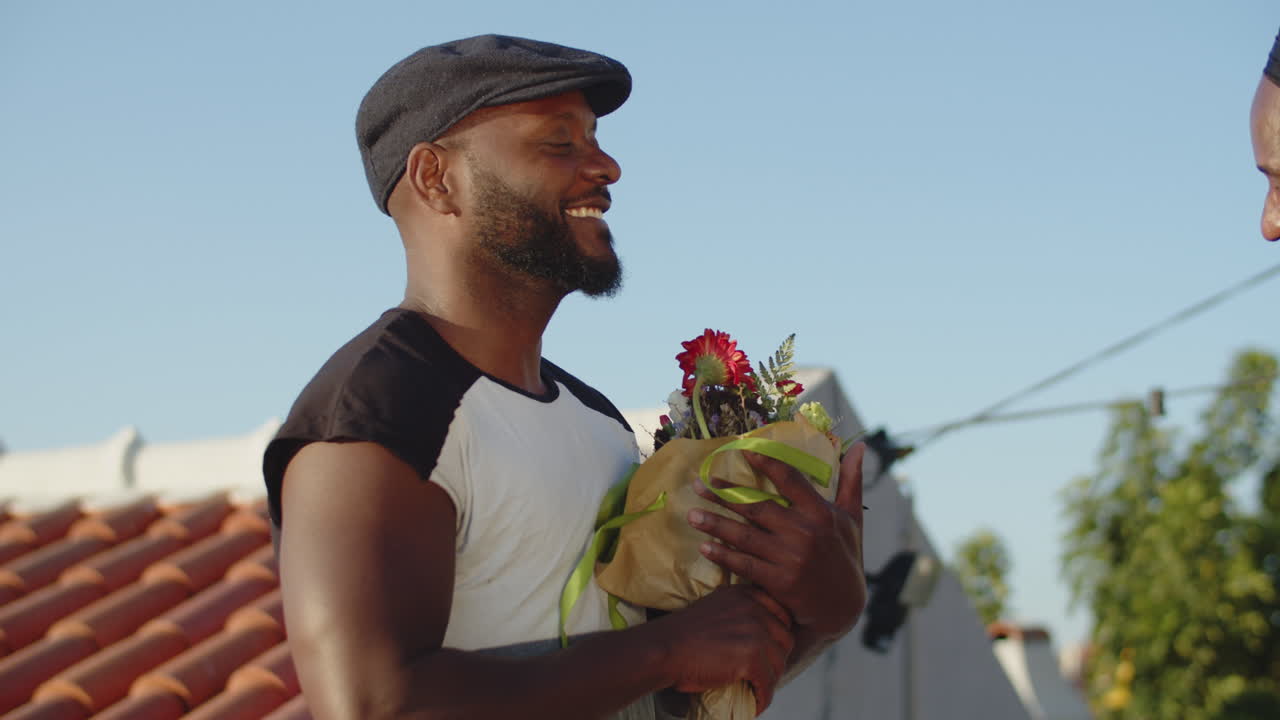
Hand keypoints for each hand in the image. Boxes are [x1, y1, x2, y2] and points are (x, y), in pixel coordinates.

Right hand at [648, 585, 794, 712]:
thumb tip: (756, 634)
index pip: (780, 614)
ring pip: (778, 663)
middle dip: (777, 658)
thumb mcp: (715, 607)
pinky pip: (768, 683)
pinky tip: (756, 703)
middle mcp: (754, 610)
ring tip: (759, 690)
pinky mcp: (751, 657)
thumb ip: (738, 612)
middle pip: (785, 638)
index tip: (771, 650)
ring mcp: (755, 633)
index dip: (778, 635)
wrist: (665, 648)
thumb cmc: (682, 633)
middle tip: (766, 673)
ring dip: (771, 680)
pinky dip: (764, 697)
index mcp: (745, 596)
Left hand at [689, 443, 867, 638]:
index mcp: (821, 512)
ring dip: (715, 524)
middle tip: (698, 484)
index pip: (790, 479)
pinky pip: (745, 564)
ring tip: (692, 515)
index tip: (742, 451)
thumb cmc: (845, 556)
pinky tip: (705, 547)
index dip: (766, 463)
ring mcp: (791, 557)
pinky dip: (724, 555)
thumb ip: (852, 481)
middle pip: (756, 507)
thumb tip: (861, 446)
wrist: (843, 607)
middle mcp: (805, 532)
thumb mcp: (853, 518)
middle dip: (724, 494)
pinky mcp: (780, 581)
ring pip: (745, 535)